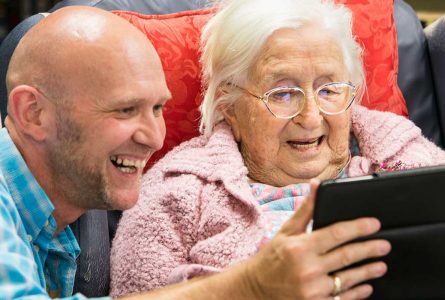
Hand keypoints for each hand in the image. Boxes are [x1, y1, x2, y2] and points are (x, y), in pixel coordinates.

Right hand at [245, 180, 390, 299]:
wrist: (257, 288)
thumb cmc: (272, 257)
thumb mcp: (286, 231)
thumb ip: (306, 210)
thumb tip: (317, 185)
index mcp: (300, 247)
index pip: (337, 233)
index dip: (359, 227)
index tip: (374, 224)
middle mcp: (307, 268)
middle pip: (347, 256)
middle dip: (370, 249)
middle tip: (385, 245)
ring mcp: (313, 290)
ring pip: (349, 279)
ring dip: (368, 271)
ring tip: (381, 265)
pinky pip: (343, 298)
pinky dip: (357, 292)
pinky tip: (367, 286)